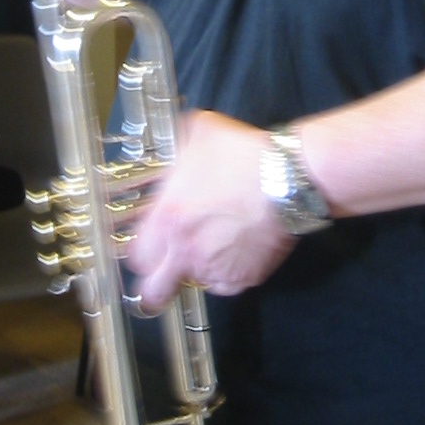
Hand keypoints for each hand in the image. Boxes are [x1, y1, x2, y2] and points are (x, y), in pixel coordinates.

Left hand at [129, 111, 294, 310]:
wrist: (287, 179)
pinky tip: (235, 252)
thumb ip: (179, 145)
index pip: (137, 255)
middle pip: (154, 291)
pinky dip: (228, 274)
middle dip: (156, 283)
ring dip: (198, 271)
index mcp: (167, 219)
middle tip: (166, 271)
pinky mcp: (244, 277)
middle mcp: (186, 250)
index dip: (142, 253)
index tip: (149, 248)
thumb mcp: (201, 133)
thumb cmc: (246, 157)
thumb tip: (176, 141)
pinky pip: (227, 286)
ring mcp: (215, 268)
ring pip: (194, 284)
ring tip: (213, 248)